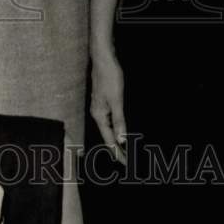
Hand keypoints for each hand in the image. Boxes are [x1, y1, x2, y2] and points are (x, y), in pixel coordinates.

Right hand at [90, 48, 126, 163]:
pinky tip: (118, 129)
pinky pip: (108, 119)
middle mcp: (97, 112)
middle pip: (107, 135)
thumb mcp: (117, 100)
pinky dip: (114, 127)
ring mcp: (99, 106)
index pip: (109, 139)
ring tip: (122, 149)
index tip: (124, 163)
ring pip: (107, 128)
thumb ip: (119, 121)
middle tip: (125, 161)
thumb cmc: (110, 78)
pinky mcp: (102, 100)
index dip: (117, 152)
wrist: (103, 59)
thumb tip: (121, 140)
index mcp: (99, 115)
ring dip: (115, 139)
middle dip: (116, 148)